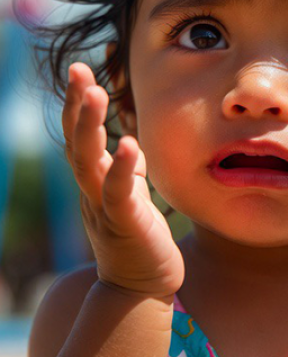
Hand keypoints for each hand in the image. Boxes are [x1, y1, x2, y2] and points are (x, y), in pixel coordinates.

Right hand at [63, 63, 183, 298]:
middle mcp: (92, 190)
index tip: (83, 69)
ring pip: (88, 162)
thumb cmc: (138, 238)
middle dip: (77, 106)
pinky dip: (121, 167)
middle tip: (79, 71)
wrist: (141, 287)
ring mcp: (104, 207)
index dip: (79, 103)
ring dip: (90, 127)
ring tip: (96, 94)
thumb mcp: (131, 196)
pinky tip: (126, 144)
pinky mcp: (124, 224)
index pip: (82, 135)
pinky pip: (118, 192)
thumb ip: (127, 170)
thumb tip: (127, 142)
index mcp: (95, 180)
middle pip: (77, 142)